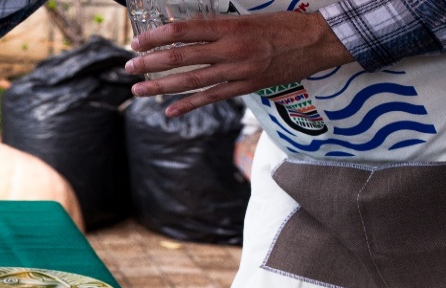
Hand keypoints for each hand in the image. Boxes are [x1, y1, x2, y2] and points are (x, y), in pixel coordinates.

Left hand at [124, 11, 354, 116]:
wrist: (317, 41)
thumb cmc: (282, 25)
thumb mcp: (247, 18)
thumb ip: (218, 27)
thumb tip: (186, 33)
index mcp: (229, 26)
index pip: (183, 31)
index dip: (156, 37)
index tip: (137, 42)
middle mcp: (230, 49)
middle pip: (180, 57)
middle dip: (150, 63)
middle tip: (128, 66)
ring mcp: (237, 70)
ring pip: (191, 80)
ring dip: (161, 86)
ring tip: (138, 90)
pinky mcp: (245, 87)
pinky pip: (211, 98)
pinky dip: (189, 105)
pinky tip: (170, 111)